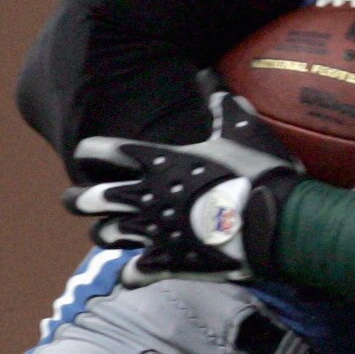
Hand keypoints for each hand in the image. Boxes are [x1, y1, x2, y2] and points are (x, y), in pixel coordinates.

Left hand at [70, 90, 304, 282]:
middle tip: (78, 200)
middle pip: (87, 199)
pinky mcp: (167, 263)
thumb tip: (213, 79)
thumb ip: (223, 105)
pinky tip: (137, 271)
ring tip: (110, 233)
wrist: (277, 222)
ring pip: (103, 237)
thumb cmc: (259, 172)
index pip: (100, 151)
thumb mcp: (243, 130)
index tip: (91, 155)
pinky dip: (133, 274)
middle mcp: (145, 196)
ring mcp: (153, 232)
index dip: (90, 152)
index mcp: (157, 161)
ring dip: (104, 234)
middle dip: (77, 199)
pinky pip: (134, 274)